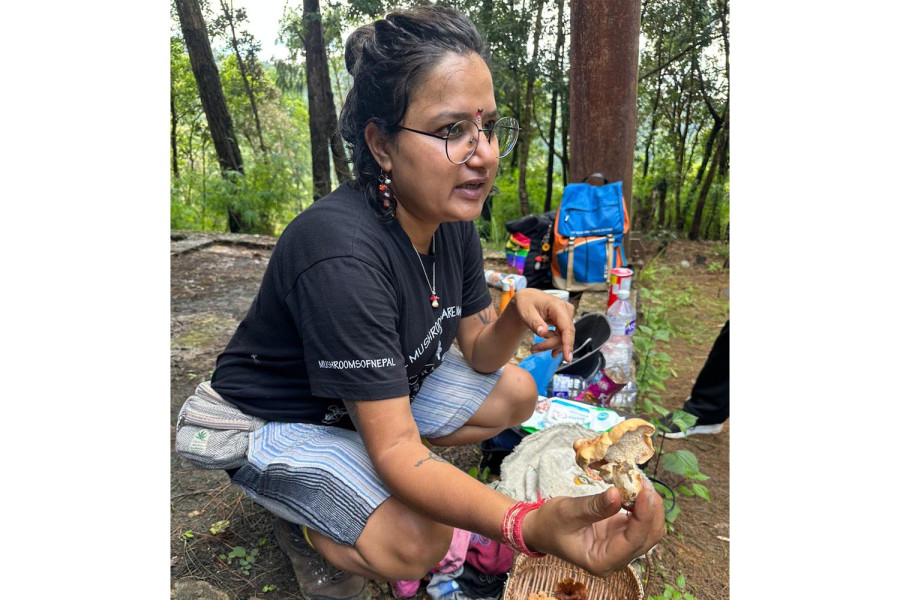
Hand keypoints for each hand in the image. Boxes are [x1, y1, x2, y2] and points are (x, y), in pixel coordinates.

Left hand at [508, 288, 575, 361]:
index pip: (567, 327)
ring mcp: (566, 316)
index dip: (568, 343)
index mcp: (557, 306)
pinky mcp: (565, 321)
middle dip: (550, 345)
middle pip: (564, 335)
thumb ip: (534, 322)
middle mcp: (566, 310)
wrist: (526, 300)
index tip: (567, 358)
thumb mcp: (525, 312)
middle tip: (533, 350)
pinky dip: (552, 343)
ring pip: (563, 338)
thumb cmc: (525, 304)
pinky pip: (562, 337)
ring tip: (534, 348)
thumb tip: (543, 333)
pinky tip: (542, 347)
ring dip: (549, 345)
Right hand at [523, 479, 665, 577]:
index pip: (633, 541)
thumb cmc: (550, 524)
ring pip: (650, 529)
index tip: (645, 491)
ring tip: (639, 482)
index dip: (644, 516)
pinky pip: (640, 521)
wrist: (541, 529)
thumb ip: (593, 506)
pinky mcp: (621, 534)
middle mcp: (616, 558)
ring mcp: (620, 546)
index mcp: (602, 561)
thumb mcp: (567, 512)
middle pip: (649, 537)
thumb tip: (618, 494)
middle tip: (642, 481)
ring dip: (650, 506)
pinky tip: (634, 488)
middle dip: (652, 509)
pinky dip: (642, 504)